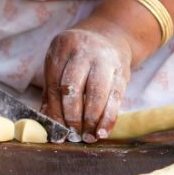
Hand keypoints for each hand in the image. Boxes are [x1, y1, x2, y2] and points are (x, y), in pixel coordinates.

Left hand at [42, 24, 133, 138]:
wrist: (110, 37)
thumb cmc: (78, 58)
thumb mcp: (61, 65)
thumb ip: (52, 93)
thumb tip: (50, 127)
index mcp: (65, 46)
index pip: (55, 83)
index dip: (55, 111)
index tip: (56, 132)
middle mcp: (86, 50)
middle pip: (74, 87)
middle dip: (72, 116)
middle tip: (72, 135)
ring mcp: (106, 60)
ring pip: (96, 93)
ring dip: (91, 119)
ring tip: (87, 137)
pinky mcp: (122, 72)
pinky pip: (115, 98)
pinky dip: (108, 118)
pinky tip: (102, 132)